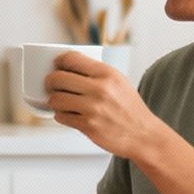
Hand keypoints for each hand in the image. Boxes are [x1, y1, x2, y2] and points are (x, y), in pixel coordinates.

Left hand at [45, 53, 165, 159]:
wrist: (143, 134)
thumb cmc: (129, 108)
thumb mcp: (118, 81)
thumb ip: (95, 73)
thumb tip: (67, 67)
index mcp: (106, 73)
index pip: (70, 59)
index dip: (58, 62)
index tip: (56, 66)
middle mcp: (99, 88)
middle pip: (57, 78)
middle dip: (50, 82)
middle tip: (52, 86)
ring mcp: (92, 108)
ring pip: (55, 99)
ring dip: (54, 101)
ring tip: (61, 103)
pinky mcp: (88, 126)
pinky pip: (61, 117)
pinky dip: (61, 116)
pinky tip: (69, 115)